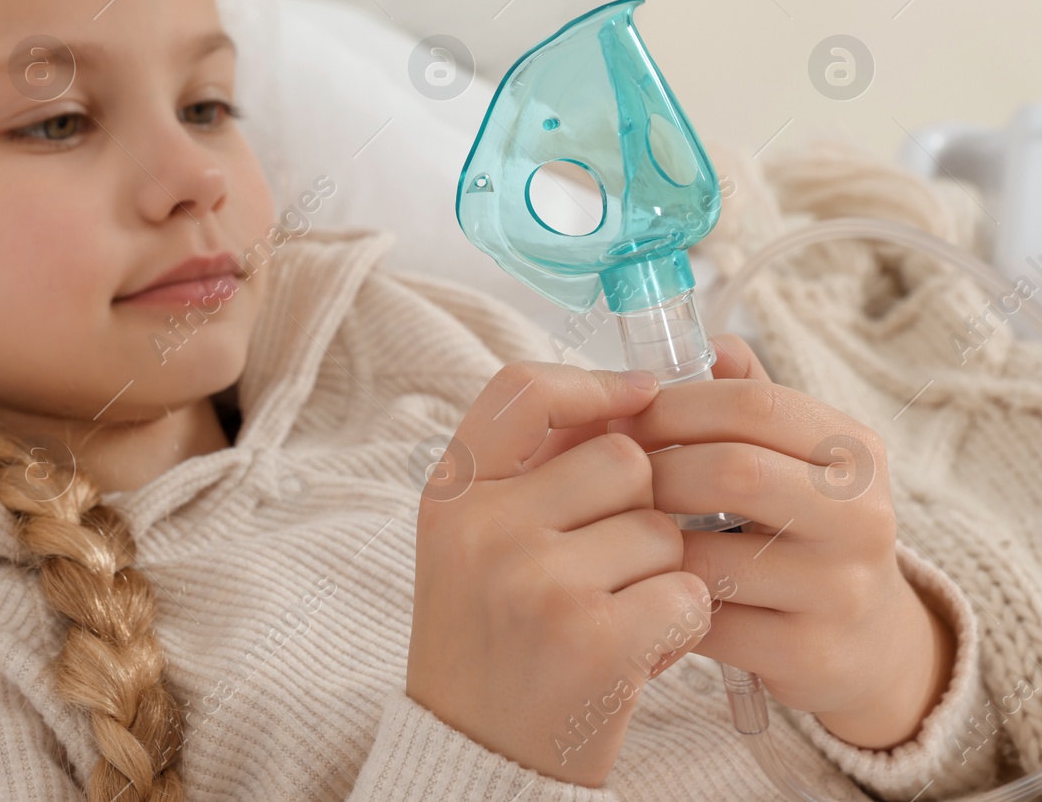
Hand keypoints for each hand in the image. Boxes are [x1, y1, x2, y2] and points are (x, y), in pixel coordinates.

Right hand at [407, 361, 712, 788]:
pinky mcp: (595, 640)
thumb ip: (531, 473)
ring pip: (663, 530)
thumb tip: (634, 395)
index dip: (593, 385)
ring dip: (661, 574)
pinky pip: (688, 592)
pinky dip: (680, 626)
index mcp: (452, 495)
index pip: (523, 390)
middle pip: (623, 458)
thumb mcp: (474, 543)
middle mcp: (485, 529)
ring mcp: (539, 582)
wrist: (475, 754)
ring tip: (613, 617)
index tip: (641, 395)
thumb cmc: (490, 638)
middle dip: (638, 507)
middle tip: (604, 566)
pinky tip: (635, 654)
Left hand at [608, 335, 955, 749]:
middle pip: (732, 470)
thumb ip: (746, 395)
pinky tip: (649, 589)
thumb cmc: (801, 527)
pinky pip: (707, 621)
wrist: (865, 642)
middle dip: (655, 471)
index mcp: (852, 451)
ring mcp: (840, 589)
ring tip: (622, 534)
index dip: (673, 405)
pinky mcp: (811, 653)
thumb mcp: (792, 455)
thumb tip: (702, 345)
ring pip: (711, 554)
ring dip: (649, 544)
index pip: (752, 403)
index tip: (626, 418)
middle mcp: (861, 515)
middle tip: (613, 481)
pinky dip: (662, 602)